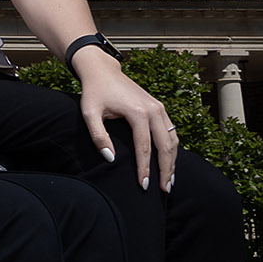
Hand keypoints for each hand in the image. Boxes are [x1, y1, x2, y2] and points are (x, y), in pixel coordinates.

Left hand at [75, 53, 177, 190]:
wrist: (103, 71)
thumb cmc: (93, 92)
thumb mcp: (89, 113)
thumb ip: (98, 136)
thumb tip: (110, 159)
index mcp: (139, 112)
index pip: (145, 147)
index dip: (145, 169)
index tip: (144, 186)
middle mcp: (154, 110)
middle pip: (166, 146)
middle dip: (166, 170)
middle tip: (164, 190)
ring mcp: (160, 109)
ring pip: (173, 140)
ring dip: (173, 161)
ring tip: (169, 181)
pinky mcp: (160, 109)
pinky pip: (171, 132)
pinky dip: (172, 149)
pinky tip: (169, 163)